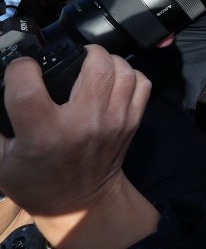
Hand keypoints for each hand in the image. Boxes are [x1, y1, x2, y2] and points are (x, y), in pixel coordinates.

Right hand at [0, 45, 157, 246]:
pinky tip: (113, 79)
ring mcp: (113, 121)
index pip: (28, 86)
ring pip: (122, 70)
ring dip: (108, 60)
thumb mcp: (1, 160)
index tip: (22, 69)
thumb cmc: (37, 181)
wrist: (80, 204)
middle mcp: (82, 123)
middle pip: (95, 65)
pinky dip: (130, 74)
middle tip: (73, 59)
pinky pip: (141, 83)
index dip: (21, 68)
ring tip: (93, 65)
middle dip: (83, 52)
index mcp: (43, 133)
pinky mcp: (131, 122)